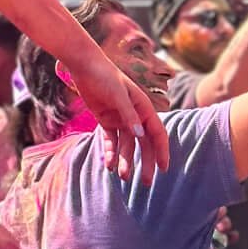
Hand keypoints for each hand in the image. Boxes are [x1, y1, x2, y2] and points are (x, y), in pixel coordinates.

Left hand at [73, 45, 168, 183]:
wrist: (84, 65)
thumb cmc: (105, 76)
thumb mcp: (118, 94)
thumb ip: (128, 114)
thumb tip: (141, 135)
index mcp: (144, 108)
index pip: (157, 133)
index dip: (162, 151)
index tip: (164, 169)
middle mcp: (134, 116)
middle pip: (143, 144)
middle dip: (145, 163)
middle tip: (145, 183)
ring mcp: (120, 119)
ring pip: (126, 145)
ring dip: (125, 160)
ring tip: (122, 176)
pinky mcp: (106, 120)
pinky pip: (110, 140)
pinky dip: (109, 152)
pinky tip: (107, 165)